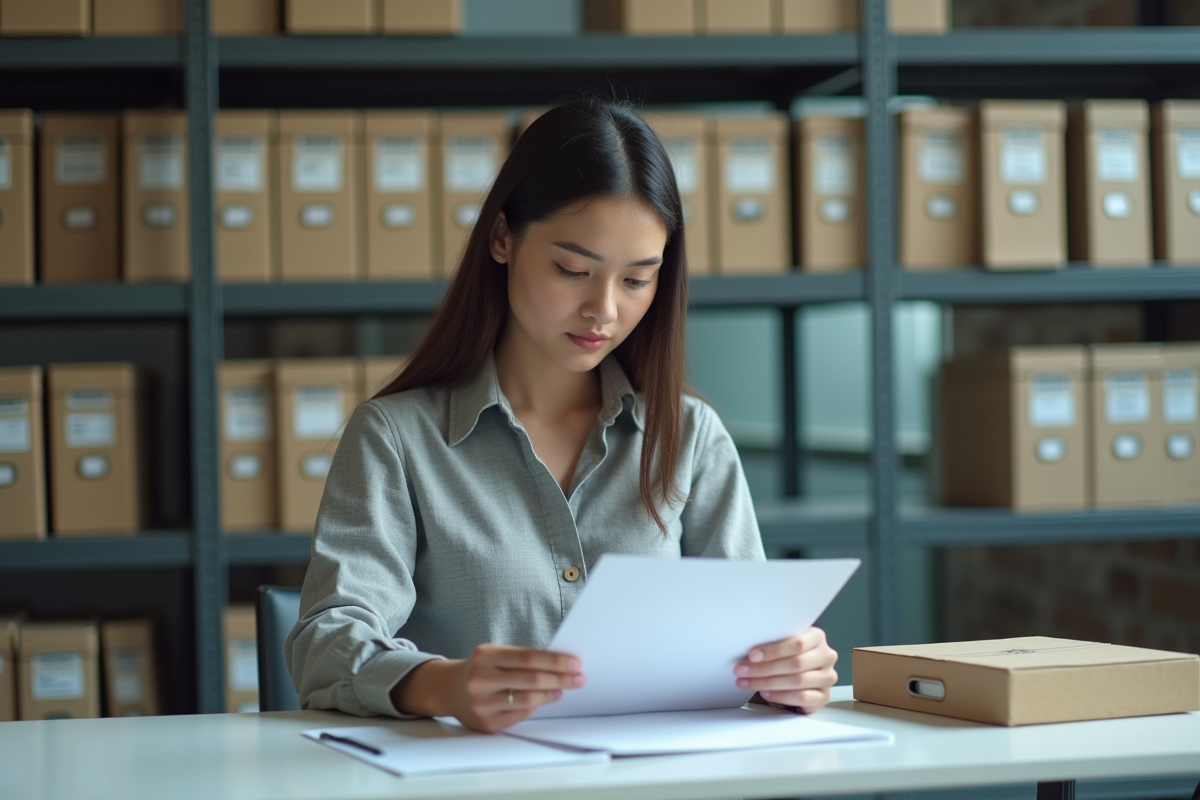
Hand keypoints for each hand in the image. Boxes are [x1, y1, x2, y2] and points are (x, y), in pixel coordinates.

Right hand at [391, 644, 584, 732]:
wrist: (449, 689)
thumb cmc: (481, 669)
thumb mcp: (495, 655)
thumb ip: (521, 658)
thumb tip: (559, 664)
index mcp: (485, 656)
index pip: (528, 657)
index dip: (555, 661)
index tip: (574, 663)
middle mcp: (481, 680)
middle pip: (531, 679)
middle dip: (560, 678)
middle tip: (578, 678)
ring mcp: (482, 704)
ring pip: (528, 699)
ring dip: (551, 693)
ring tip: (563, 688)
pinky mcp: (486, 724)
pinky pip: (520, 715)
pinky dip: (536, 705)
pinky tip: (546, 698)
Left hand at [733, 627, 837, 713]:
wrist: (801, 672)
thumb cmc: (789, 654)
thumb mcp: (783, 642)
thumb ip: (774, 642)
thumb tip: (748, 650)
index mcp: (817, 637)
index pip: (797, 644)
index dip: (773, 651)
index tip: (752, 656)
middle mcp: (826, 656)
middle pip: (796, 664)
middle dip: (765, 669)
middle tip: (742, 671)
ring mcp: (827, 677)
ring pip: (798, 681)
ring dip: (768, 683)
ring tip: (748, 682)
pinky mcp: (824, 696)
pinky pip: (803, 698)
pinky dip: (781, 696)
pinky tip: (766, 693)